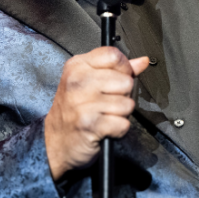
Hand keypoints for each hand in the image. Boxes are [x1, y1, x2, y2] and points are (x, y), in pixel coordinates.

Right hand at [45, 47, 149, 179]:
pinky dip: (118, 130)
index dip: (123, 69)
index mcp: (77, 66)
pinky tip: (104, 128)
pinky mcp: (89, 124)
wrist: (57, 142)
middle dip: (123, 96)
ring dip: (120, 114)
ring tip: (104, 116)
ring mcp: (82, 103)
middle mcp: (78, 81)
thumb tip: (142, 61)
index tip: (115, 80)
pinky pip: (123, 124)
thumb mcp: (90, 83)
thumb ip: (118, 70)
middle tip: (106, 104)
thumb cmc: (74, 111)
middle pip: (126, 81)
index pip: (114, 56)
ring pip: (127, 104)